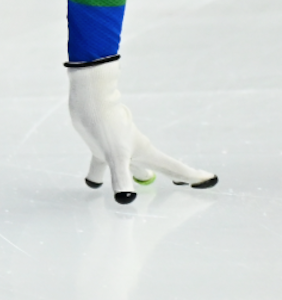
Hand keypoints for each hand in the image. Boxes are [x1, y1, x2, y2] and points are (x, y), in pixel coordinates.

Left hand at [67, 59, 217, 204]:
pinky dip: (100, 176)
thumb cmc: (106, 124)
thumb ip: (122, 178)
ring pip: (131, 167)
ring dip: (136, 176)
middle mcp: (135, 151)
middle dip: (170, 175)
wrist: (89, 99)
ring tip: (143, 181)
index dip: (191, 175)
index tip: (209, 178)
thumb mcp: (115, 155)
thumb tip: (126, 200)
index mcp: (145, 153)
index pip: (174, 168)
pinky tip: (94, 183)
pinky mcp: (101, 145)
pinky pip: (103, 165)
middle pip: (157, 168)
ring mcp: (119, 147)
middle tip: (183, 181)